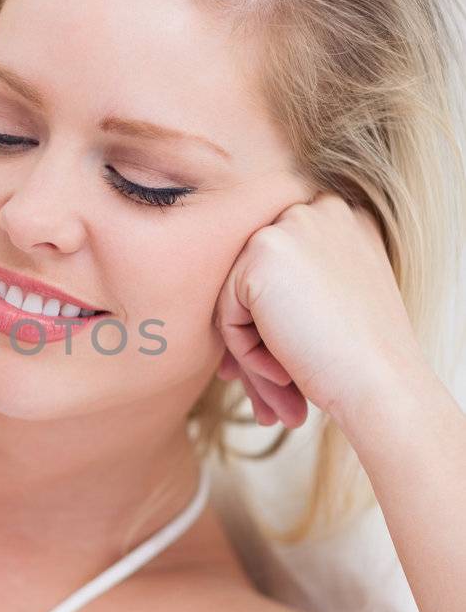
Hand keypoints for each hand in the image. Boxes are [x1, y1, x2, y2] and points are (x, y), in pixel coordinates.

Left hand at [212, 192, 422, 429]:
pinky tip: (283, 374)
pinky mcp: (262, 252)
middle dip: (257, 341)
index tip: (281, 370)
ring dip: (253, 354)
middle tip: (272, 394)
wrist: (383, 383)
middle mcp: (318, 211)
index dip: (274, 322)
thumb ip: (295, 290)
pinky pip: (228, 314)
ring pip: (239, 299)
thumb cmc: (365, 361)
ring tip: (279, 401)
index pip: (281, 269)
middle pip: (257, 280)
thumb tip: (241, 312)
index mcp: (344, 221)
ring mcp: (290, 226)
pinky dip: (245, 353)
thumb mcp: (337, 306)